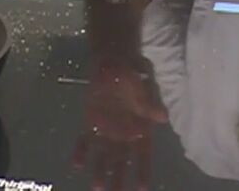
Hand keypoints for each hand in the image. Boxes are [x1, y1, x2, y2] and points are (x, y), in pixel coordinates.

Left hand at [73, 57, 168, 190]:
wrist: (114, 61)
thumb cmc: (134, 74)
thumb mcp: (144, 87)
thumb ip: (149, 104)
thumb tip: (162, 117)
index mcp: (141, 128)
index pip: (143, 154)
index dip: (142, 171)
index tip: (141, 188)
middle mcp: (124, 133)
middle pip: (122, 161)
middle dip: (119, 178)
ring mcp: (107, 128)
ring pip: (104, 155)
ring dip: (100, 170)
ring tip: (97, 187)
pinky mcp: (91, 121)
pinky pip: (85, 140)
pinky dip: (80, 151)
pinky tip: (76, 164)